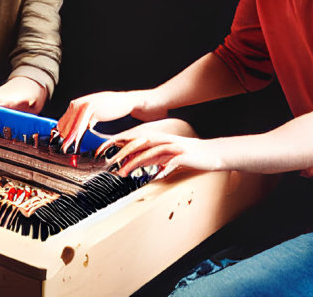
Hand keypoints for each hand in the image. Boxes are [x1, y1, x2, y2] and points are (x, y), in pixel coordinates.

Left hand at [55, 90, 165, 153]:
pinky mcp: (101, 106)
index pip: (71, 113)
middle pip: (70, 115)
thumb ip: (95, 119)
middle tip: (60, 145)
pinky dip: (80, 130)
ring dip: (70, 132)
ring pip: (75, 117)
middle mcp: (90, 99)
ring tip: (66, 145)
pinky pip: (85, 119)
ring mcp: (95, 100)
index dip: (66, 127)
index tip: (62, 139)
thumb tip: (86, 131)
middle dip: (64, 131)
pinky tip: (78, 139)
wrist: (145, 102)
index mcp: (91, 100)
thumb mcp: (109, 113)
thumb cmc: (128, 108)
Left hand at [99, 130, 218, 177]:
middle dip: (119, 150)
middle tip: (105, 160)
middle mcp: (161, 139)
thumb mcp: (163, 156)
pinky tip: (149, 173)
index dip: (116, 142)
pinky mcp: (181, 155)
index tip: (100, 150)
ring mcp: (171, 146)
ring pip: (148, 151)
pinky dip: (157, 166)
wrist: (211, 153)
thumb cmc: (186, 156)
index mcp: (156, 138)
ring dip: (134, 160)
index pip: (132, 138)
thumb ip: (148, 157)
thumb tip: (130, 163)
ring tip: (122, 171)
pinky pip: (166, 160)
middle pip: (136, 142)